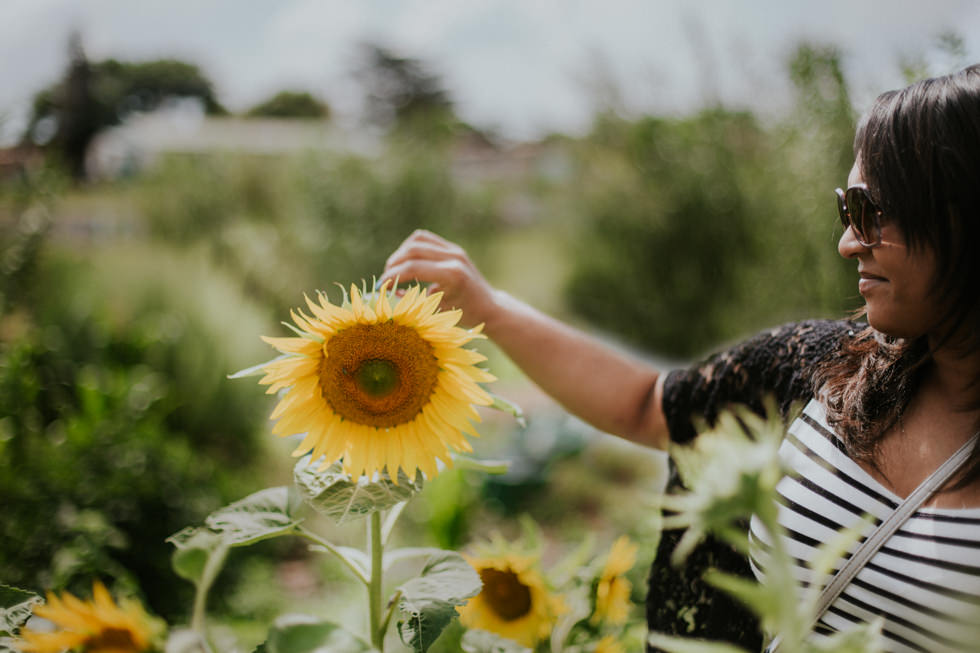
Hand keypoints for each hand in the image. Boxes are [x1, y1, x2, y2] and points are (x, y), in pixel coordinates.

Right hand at [382, 230, 497, 327]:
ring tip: (394, 270)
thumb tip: (391, 291)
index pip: (414, 268)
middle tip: (385, 280)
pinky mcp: (453, 247)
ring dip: (400, 253)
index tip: (382, 287)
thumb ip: (415, 300)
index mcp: (452, 275)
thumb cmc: (464, 314)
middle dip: (393, 264)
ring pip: (417, 240)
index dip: (393, 276)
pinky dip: (411, 248)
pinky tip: (406, 262)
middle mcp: (453, 257)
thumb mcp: (438, 312)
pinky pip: (425, 239)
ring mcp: (454, 250)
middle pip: (412, 250)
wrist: (489, 305)